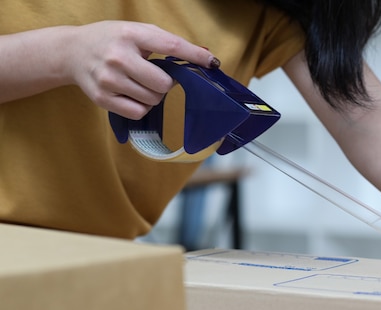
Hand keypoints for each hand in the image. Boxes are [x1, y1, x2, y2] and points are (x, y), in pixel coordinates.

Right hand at [66, 21, 218, 118]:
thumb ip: (167, 42)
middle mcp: (118, 56)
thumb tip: (204, 56)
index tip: (213, 64)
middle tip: (156, 76)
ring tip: (139, 82)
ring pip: (152, 100)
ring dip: (153, 95)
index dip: (195, 56)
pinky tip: (131, 94)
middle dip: (166, 83)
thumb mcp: (137, 32)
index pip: (171, 46)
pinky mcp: (102, 98)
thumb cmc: (113, 40)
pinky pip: (138, 112)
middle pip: (163, 84)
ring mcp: (108, 79)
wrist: (72, 51)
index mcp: (131, 34)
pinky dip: (141, 106)